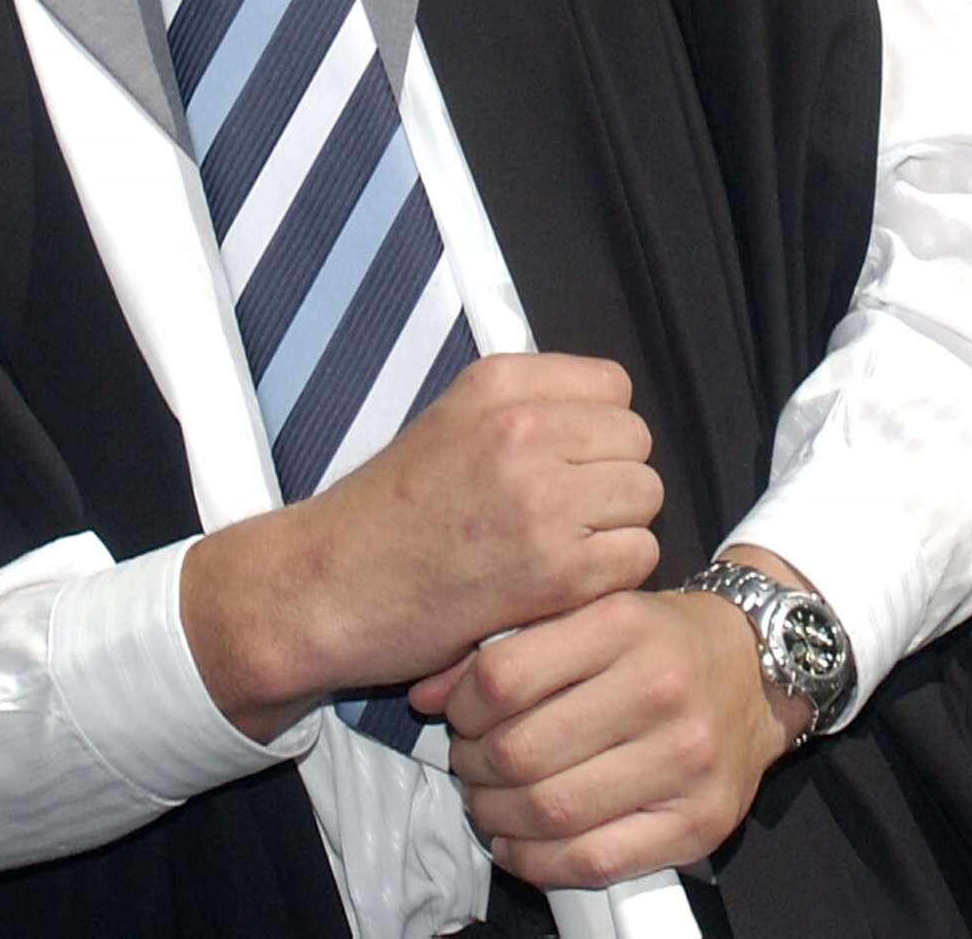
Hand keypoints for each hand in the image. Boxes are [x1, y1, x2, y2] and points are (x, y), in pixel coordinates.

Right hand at [179, 353, 661, 740]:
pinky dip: (610, 578)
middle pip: (636, 441)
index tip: (568, 464)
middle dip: (612, 480)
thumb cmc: (384, 518)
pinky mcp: (554, 568)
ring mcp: (541, 498)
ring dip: (617, 530)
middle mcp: (522, 428)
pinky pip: (636, 556)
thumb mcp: (447, 422)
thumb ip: (524, 407)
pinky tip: (561, 587)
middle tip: (566, 516)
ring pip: (646, 497)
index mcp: (498, 384)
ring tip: (563, 552)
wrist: (325, 588)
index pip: (613, 386)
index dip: (598, 431)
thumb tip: (606, 418)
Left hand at [422, 548, 810, 888]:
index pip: (504, 677)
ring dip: (496, 816)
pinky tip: (521, 842)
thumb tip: (427, 695)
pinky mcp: (698, 820)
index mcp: (626, 624)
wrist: (757, 674)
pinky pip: (592, 860)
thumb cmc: (662, 644)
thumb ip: (511, 646)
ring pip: (550, 811)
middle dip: (473, 766)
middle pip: (520, 752)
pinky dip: (537, 861)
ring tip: (490, 801)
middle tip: (471, 762)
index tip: (461, 714)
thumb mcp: (593, 615)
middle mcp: (660, 689)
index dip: (462, 706)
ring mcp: (685, 760)